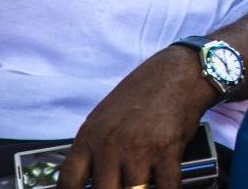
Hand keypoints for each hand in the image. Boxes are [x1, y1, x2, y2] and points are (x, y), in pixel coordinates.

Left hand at [56, 45, 216, 188]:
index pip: (68, 182)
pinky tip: (166, 186)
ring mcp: (138, 149)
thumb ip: (95, 148)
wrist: (179, 71)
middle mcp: (110, 145)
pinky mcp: (167, 151)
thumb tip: (90, 178)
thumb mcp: (105, 116)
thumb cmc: (144, 91)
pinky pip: (166, 186)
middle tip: (120, 186)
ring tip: (142, 185)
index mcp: (90, 136)